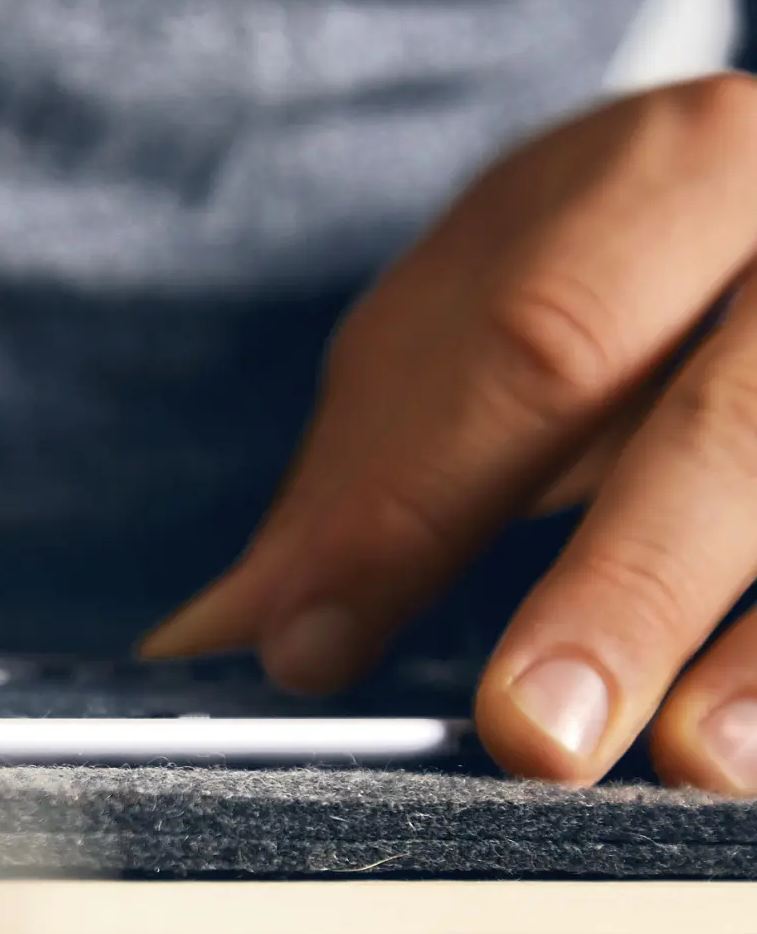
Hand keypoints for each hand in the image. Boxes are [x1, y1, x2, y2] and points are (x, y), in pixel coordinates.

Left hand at [140, 72, 756, 790]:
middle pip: (731, 421)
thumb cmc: (632, 260)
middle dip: (628, 584)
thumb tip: (228, 634)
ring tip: (694, 767)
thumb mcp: (485, 309)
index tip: (309, 642)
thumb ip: (371, 465)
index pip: (541, 347)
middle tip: (531, 733)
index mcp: (686, 167)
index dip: (419, 507)